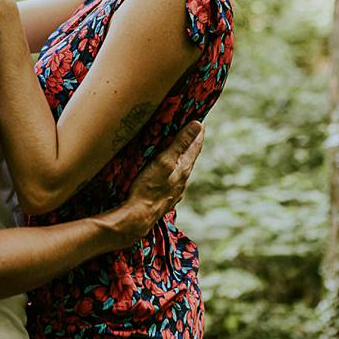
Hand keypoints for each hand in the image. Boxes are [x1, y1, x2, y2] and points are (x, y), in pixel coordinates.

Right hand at [107, 122, 204, 245]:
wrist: (137, 218)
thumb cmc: (149, 188)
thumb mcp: (164, 161)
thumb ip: (180, 143)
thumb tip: (198, 125)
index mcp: (184, 168)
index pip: (196, 146)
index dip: (198, 132)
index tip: (200, 120)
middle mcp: (182, 180)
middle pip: (189, 157)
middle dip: (190, 144)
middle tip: (189, 130)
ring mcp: (174, 191)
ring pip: (180, 170)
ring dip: (180, 158)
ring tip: (177, 149)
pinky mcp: (165, 198)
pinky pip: (172, 180)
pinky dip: (171, 170)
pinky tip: (165, 173)